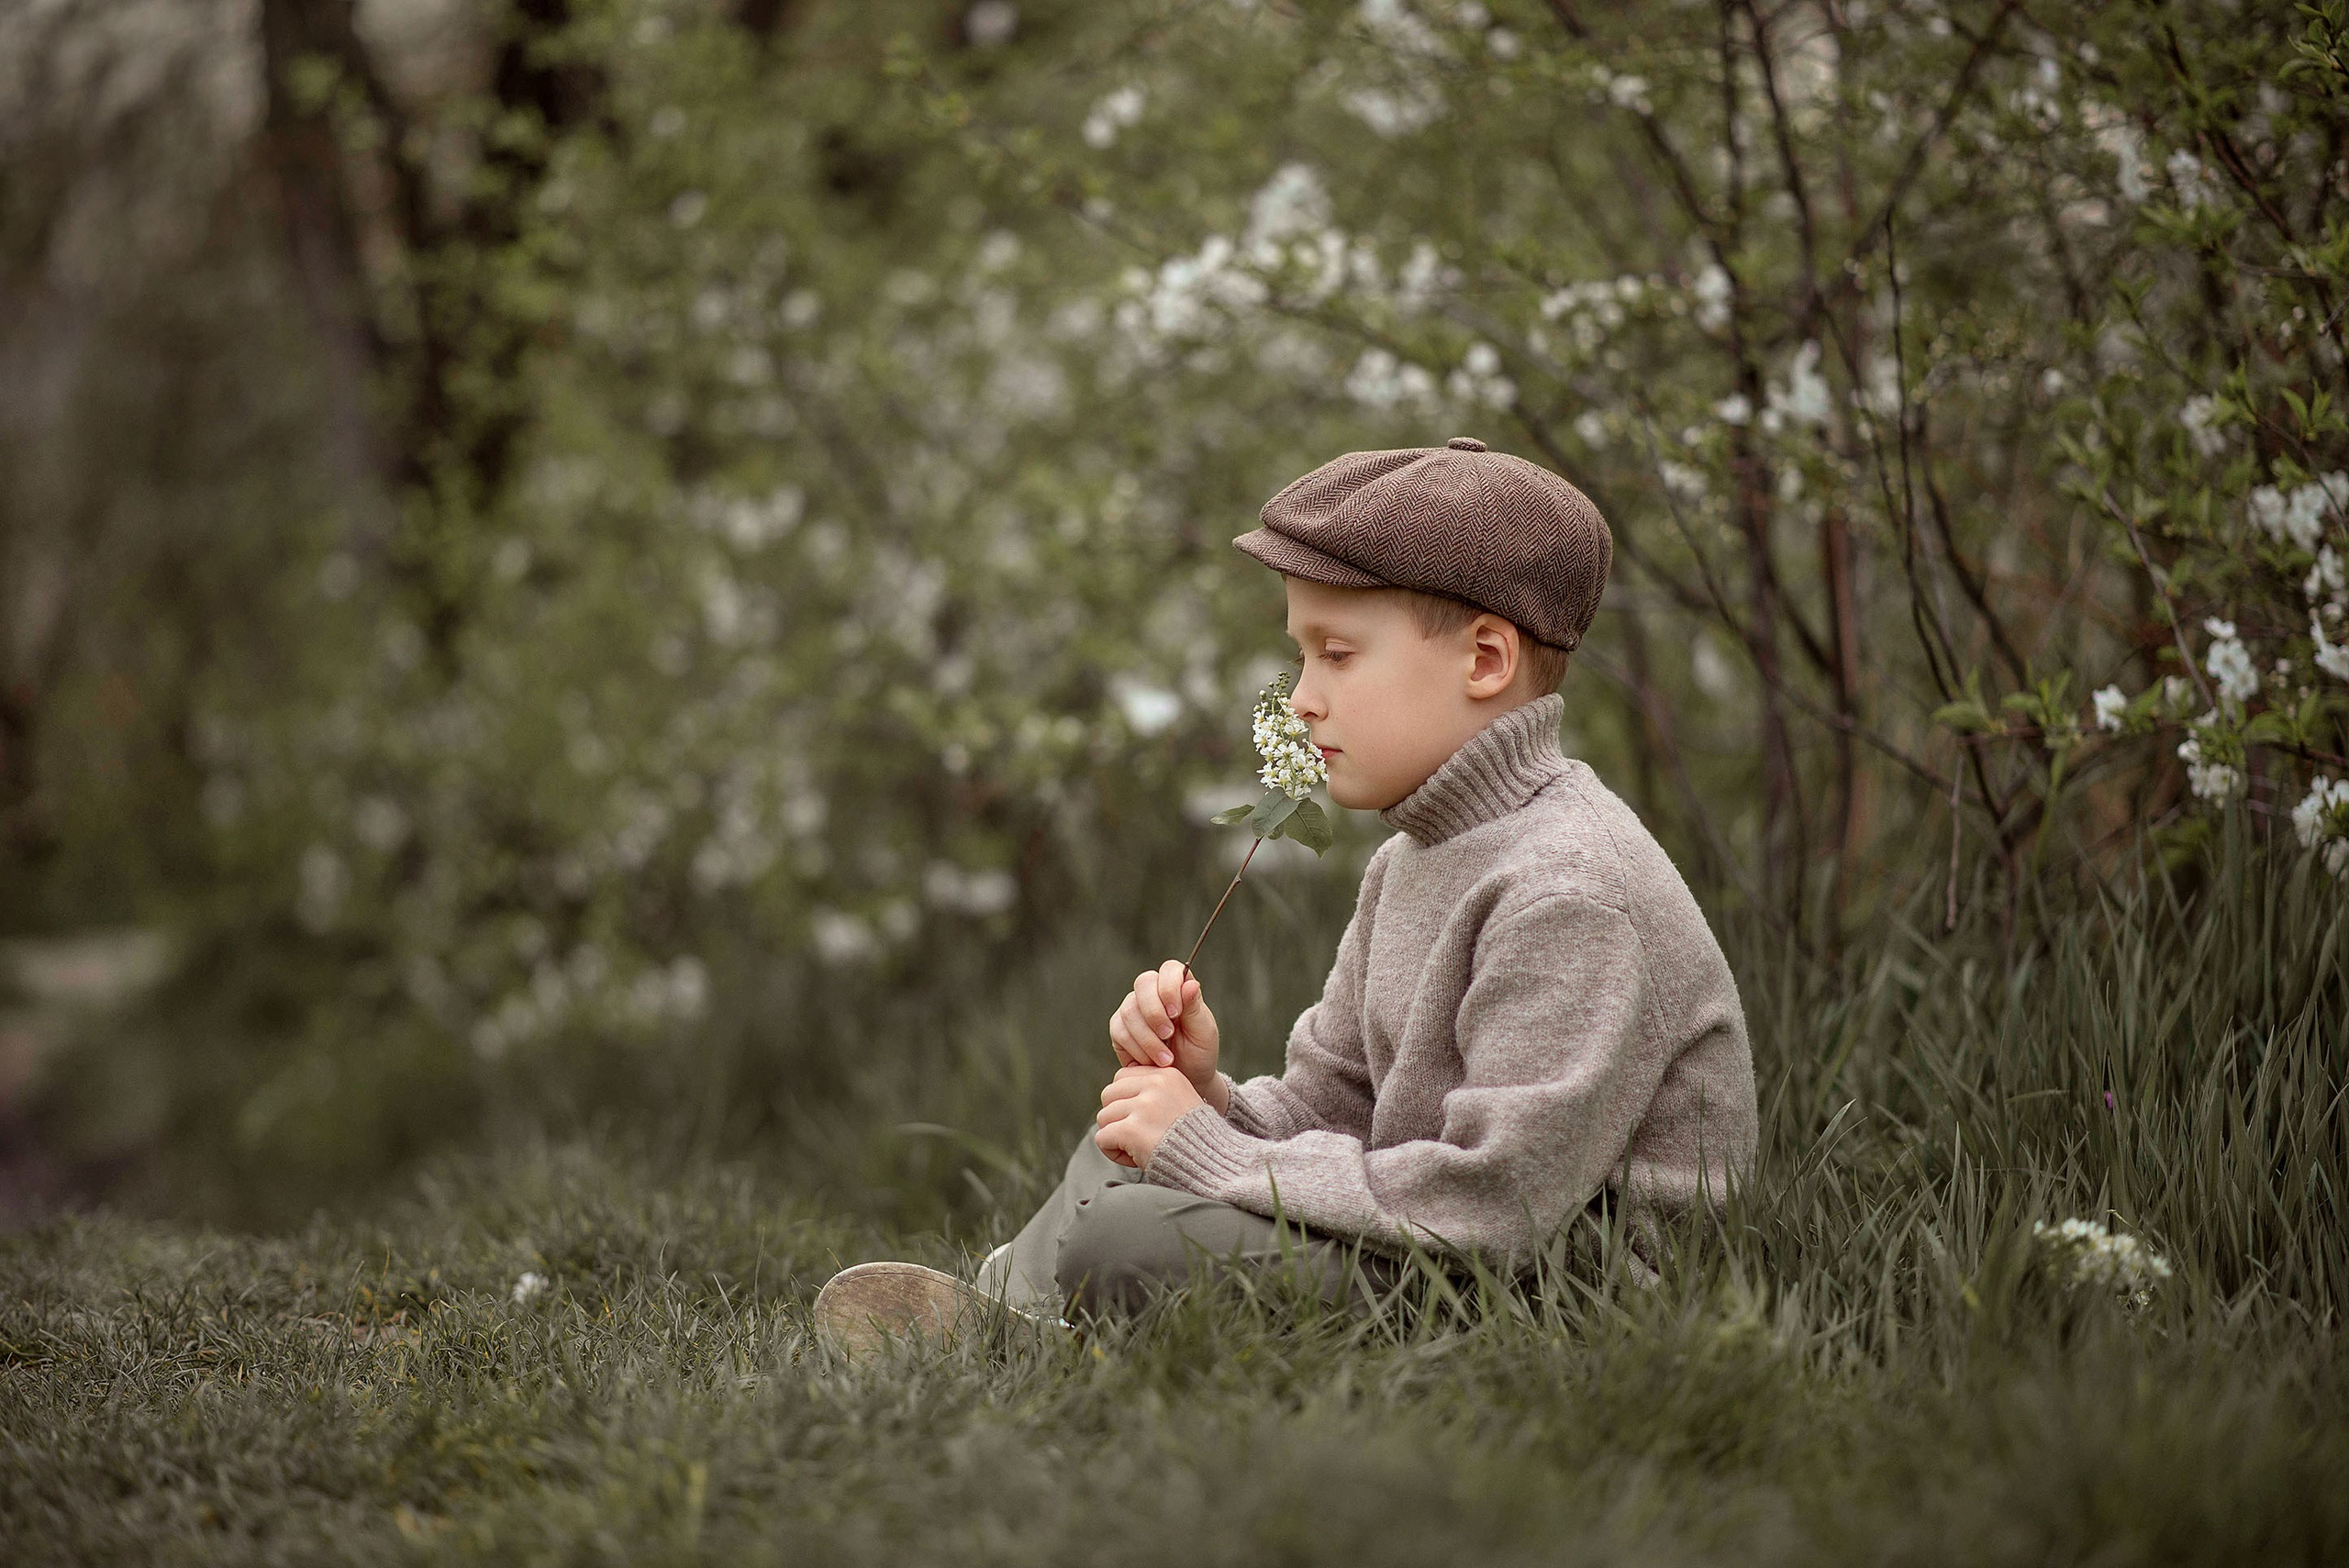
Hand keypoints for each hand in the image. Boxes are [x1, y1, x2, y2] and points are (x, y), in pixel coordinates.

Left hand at [1094, 1065, 1204, 1169]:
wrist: (1210, 1164)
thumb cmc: (1192, 1139)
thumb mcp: (1178, 1101)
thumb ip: (1151, 1092)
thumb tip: (1115, 1092)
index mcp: (1166, 1075)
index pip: (1121, 1077)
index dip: (1125, 1101)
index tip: (1143, 1119)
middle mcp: (1155, 1085)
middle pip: (1108, 1095)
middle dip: (1117, 1118)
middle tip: (1137, 1136)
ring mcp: (1143, 1107)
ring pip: (1104, 1117)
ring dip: (1115, 1136)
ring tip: (1138, 1148)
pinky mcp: (1132, 1130)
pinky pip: (1102, 1137)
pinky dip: (1112, 1152)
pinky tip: (1134, 1158)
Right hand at [1109, 960, 1223, 1104]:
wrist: (1184, 1080)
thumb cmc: (1198, 1053)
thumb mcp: (1203, 1032)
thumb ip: (1194, 1007)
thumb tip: (1190, 983)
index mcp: (1177, 987)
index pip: (1169, 969)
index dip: (1169, 986)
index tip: (1176, 1013)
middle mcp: (1152, 993)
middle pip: (1143, 983)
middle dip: (1155, 1013)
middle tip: (1169, 1036)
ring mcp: (1133, 1009)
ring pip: (1129, 1011)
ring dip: (1148, 1038)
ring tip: (1167, 1059)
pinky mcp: (1119, 1029)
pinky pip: (1120, 1032)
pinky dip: (1137, 1049)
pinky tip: (1151, 1062)